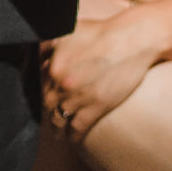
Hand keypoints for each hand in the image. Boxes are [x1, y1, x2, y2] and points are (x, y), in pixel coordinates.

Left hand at [41, 8, 164, 137]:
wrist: (131, 41)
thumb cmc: (102, 33)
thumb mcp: (67, 32)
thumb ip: (49, 45)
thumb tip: (40, 59)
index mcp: (53, 65)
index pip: (40, 84)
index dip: (41, 92)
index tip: (44, 98)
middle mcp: (62, 84)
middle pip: (47, 104)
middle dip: (47, 112)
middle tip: (48, 118)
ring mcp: (79, 97)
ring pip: (60, 118)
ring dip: (56, 127)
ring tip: (57, 133)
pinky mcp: (97, 107)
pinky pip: (78, 127)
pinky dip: (73, 135)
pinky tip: (72, 139)